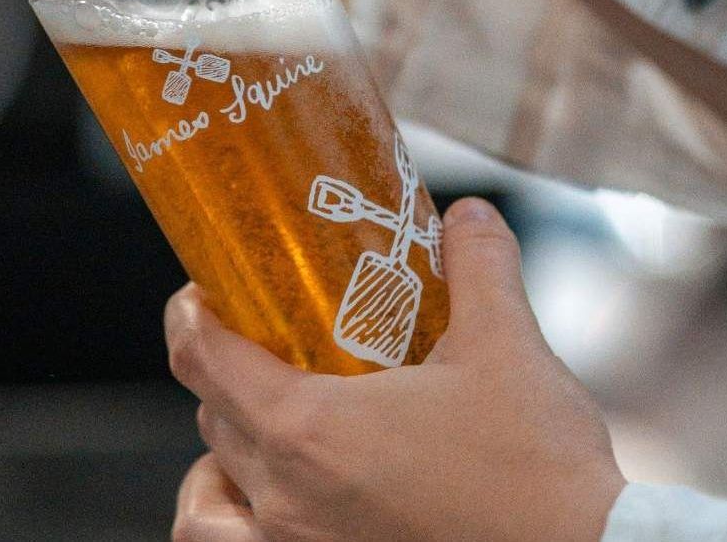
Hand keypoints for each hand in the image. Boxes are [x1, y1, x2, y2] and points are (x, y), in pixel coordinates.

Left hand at [164, 198, 625, 541]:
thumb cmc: (535, 472)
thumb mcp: (505, 345)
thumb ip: (478, 264)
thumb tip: (467, 215)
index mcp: (309, 431)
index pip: (202, 358)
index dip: (190, 313)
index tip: (204, 288)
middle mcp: (286, 500)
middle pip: (211, 415)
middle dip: (226, 366)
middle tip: (268, 334)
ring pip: (210, 497)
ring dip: (220, 453)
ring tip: (259, 424)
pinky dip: (235, 521)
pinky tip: (282, 497)